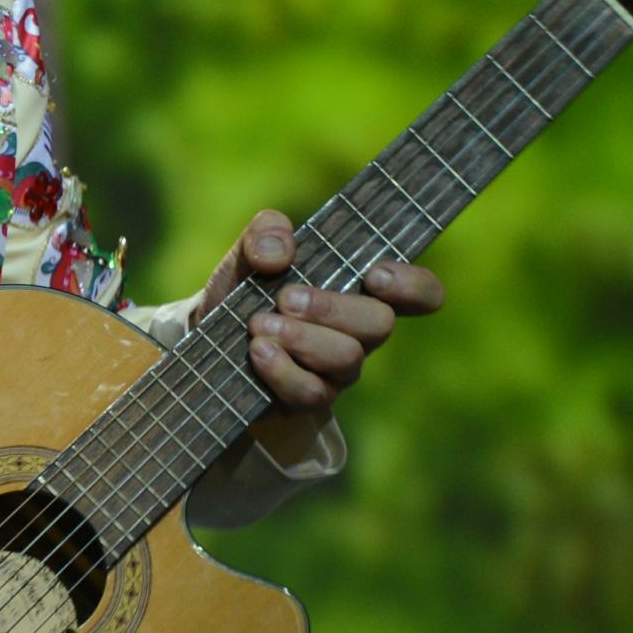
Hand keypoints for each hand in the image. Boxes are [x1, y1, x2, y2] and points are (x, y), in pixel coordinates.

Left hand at [193, 208, 444, 414]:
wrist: (211, 333)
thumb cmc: (248, 286)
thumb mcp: (251, 250)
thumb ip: (266, 233)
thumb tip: (280, 252)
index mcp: (361, 290)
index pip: (421, 293)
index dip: (413, 286)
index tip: (373, 274)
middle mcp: (359, 333)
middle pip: (381, 323)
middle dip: (332, 309)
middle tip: (286, 298)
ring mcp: (338, 370)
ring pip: (348, 358)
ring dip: (302, 338)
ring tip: (259, 325)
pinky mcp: (309, 398)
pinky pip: (312, 393)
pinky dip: (282, 370)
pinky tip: (258, 351)